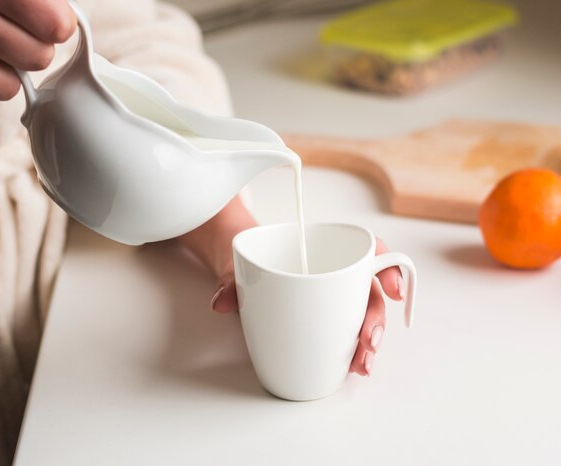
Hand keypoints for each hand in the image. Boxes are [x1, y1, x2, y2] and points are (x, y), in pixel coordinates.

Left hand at [179, 199, 404, 376]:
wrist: (236, 268)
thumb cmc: (246, 260)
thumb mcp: (236, 266)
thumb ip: (230, 280)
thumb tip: (222, 301)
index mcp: (321, 250)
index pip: (367, 249)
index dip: (387, 265)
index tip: (393, 288)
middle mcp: (333, 274)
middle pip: (368, 291)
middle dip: (375, 320)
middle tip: (367, 343)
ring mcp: (330, 298)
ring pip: (362, 317)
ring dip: (368, 342)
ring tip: (361, 364)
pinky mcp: (322, 320)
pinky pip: (345, 333)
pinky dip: (353, 350)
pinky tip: (352, 365)